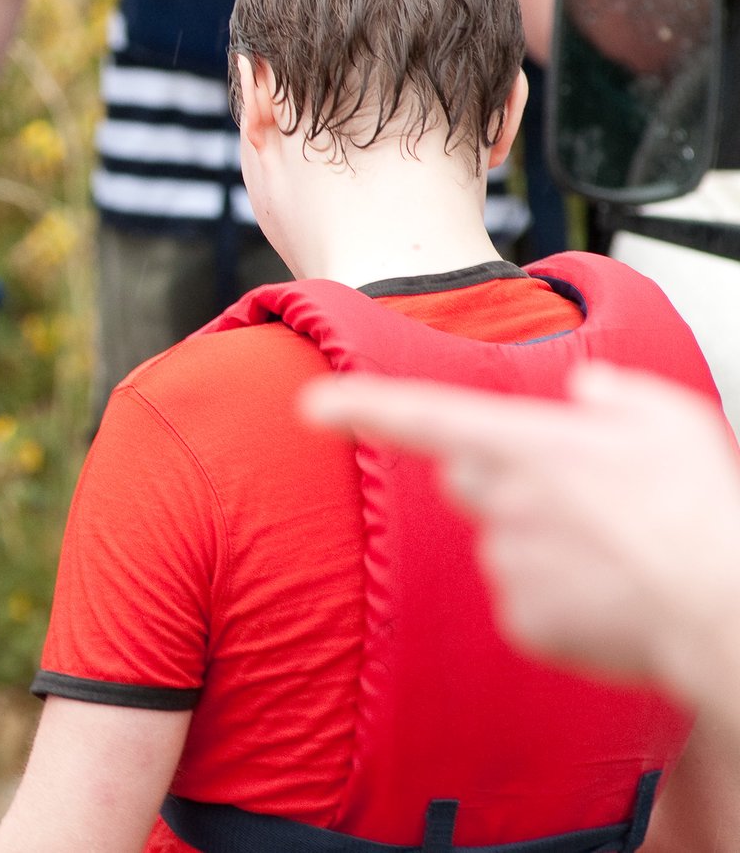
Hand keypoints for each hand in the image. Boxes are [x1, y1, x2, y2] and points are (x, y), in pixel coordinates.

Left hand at [301, 364, 739, 700]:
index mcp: (525, 442)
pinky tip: (609, 596)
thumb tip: (587, 390)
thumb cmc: (703, 510)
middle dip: (502, 482)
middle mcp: (502, 499)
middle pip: (467, 479)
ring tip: (615, 554)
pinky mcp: (520, 619)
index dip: (362, 408)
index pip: (423, 416)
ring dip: (543, 545)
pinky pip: (523, 602)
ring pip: (501, 543)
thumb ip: (616, 396)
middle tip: (579, 501)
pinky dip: (559, 600)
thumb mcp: (671, 420)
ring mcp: (506, 562)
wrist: (725, 603)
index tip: (312, 404)